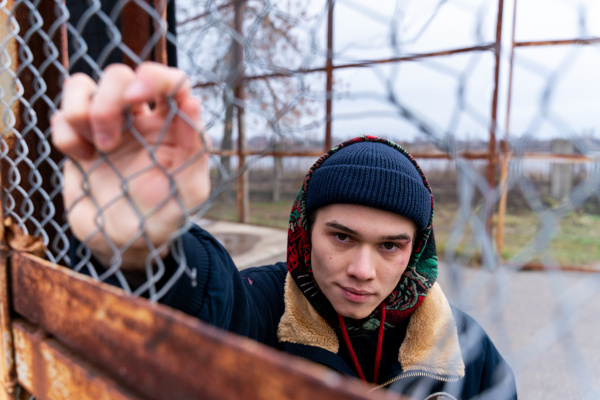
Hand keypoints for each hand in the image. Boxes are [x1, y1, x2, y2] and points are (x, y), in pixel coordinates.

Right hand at [51, 62, 210, 268]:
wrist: (125, 244)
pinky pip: (62, 115)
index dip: (153, 76)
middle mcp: (141, 119)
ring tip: (95, 150)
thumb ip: (195, 150)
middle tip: (109, 143)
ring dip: (81, 111)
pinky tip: (82, 158)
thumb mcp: (190, 192)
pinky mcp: (79, 138)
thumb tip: (193, 101)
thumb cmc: (165, 218)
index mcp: (174, 126)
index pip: (170, 80)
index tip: (137, 97)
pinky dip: (65, 134)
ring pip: (84, 84)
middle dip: (109, 100)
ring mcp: (108, 126)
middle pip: (119, 75)